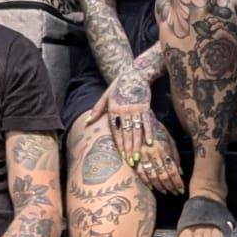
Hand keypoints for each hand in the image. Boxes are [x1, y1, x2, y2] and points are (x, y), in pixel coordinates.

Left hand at [92, 72, 181, 193]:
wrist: (134, 73)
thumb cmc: (118, 86)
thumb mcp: (105, 96)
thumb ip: (97, 109)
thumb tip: (87, 123)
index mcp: (113, 109)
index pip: (115, 131)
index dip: (118, 145)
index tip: (120, 157)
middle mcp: (124, 110)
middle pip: (126, 133)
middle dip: (127, 149)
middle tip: (129, 163)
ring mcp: (135, 109)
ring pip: (136, 130)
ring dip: (136, 145)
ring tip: (137, 157)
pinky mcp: (145, 106)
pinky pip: (147, 122)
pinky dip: (149, 133)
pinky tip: (149, 143)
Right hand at [128, 111, 182, 194]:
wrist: (139, 119)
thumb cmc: (157, 129)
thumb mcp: (169, 139)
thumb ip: (175, 155)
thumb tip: (180, 172)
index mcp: (163, 148)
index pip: (172, 170)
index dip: (177, 182)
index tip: (182, 190)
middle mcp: (152, 154)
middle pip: (163, 175)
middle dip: (170, 186)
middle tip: (175, 193)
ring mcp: (141, 156)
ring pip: (152, 176)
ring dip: (160, 186)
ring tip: (166, 192)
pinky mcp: (133, 157)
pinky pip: (140, 173)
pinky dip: (147, 182)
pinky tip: (152, 188)